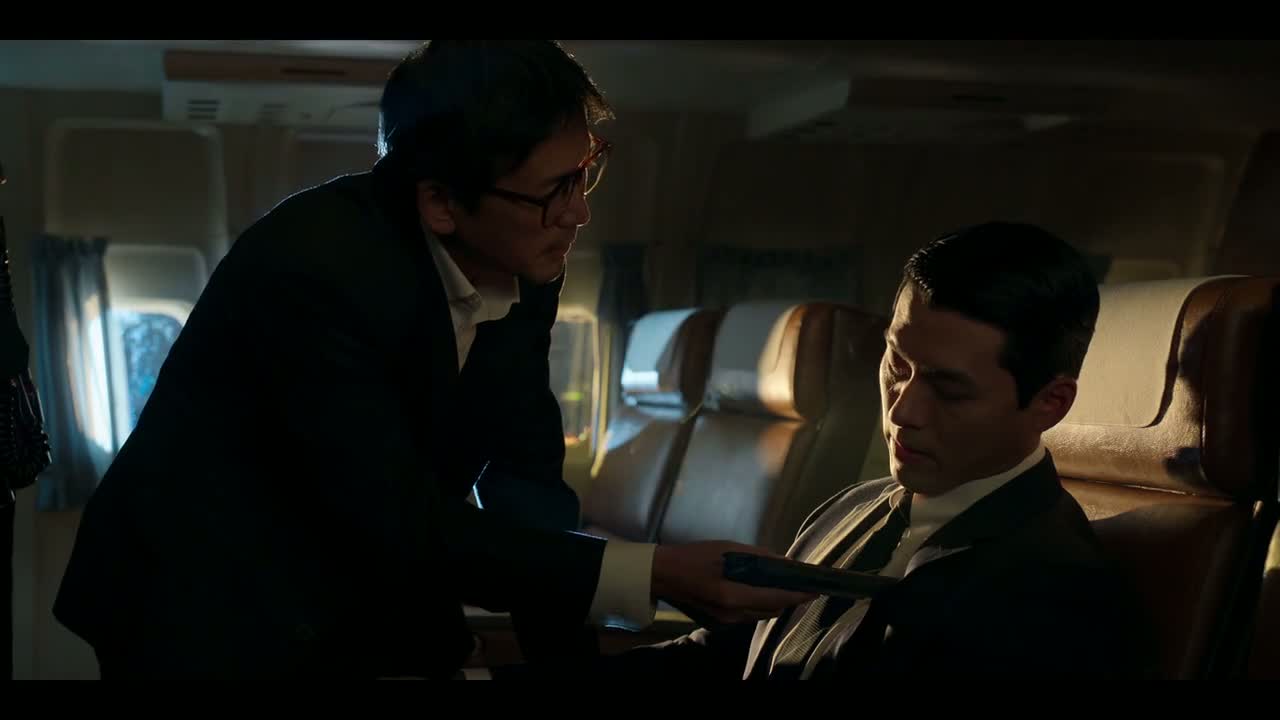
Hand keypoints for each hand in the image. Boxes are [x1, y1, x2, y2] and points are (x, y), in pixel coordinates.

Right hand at [651, 541, 815, 625]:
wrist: (663, 574)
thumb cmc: (695, 556)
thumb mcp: (728, 548)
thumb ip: (758, 557)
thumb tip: (783, 563)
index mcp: (733, 595)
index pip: (776, 597)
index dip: (798, 594)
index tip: (815, 589)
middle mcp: (732, 614)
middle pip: (772, 610)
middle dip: (789, 598)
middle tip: (801, 585)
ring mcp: (726, 622)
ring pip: (762, 614)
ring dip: (775, 602)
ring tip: (783, 586)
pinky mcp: (721, 623)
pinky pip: (749, 616)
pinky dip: (760, 605)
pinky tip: (760, 591)